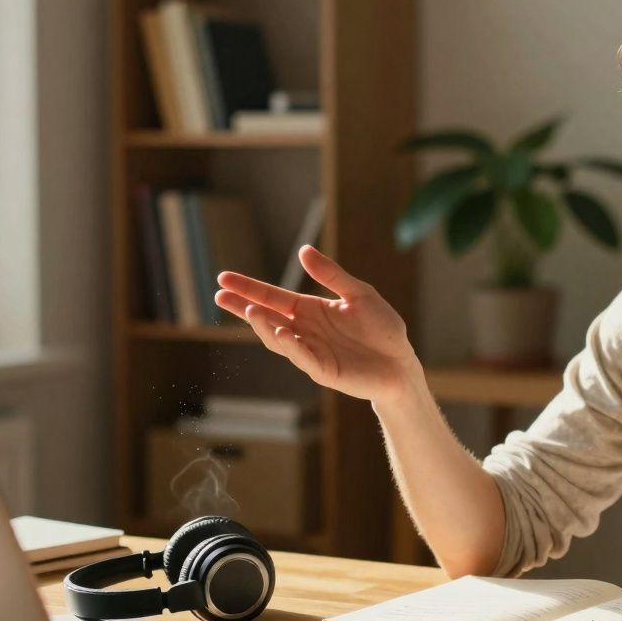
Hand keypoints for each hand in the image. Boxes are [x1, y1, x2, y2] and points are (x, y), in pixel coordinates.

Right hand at [215, 245, 418, 404]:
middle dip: (244, 306)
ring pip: (280, 339)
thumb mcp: (358, 293)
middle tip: (219, 295)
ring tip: (251, 310)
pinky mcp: (324, 370)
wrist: (402, 363)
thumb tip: (303, 250)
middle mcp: (305, 330)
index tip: (223, 279)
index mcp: (311, 310)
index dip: (249, 288)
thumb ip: (331, 275)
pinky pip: (303, 357)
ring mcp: (311, 351)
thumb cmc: (381, 329)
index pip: (273, 297)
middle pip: (268, 317)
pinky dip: (291, 346)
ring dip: (265, 326)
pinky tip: (282, 332)